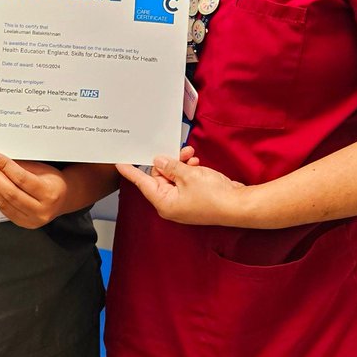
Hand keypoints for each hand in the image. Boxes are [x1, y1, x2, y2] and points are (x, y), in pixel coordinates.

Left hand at [0, 153, 68, 228]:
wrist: (62, 199)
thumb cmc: (53, 183)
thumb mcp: (43, 170)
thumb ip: (22, 166)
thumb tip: (1, 161)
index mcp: (49, 193)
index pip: (22, 178)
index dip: (6, 167)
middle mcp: (41, 209)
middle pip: (11, 192)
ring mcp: (32, 219)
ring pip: (4, 202)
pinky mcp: (22, 222)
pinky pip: (3, 209)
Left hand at [116, 155, 245, 225]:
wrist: (237, 205)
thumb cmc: (214, 196)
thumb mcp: (188, 175)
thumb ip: (170, 166)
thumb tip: (159, 161)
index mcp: (164, 202)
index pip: (142, 183)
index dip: (131, 171)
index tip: (119, 163)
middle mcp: (170, 205)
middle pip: (159, 178)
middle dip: (168, 162)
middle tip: (179, 152)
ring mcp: (182, 203)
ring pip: (173, 178)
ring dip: (181, 165)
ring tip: (191, 157)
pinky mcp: (192, 199)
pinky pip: (183, 182)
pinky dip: (188, 172)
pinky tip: (196, 164)